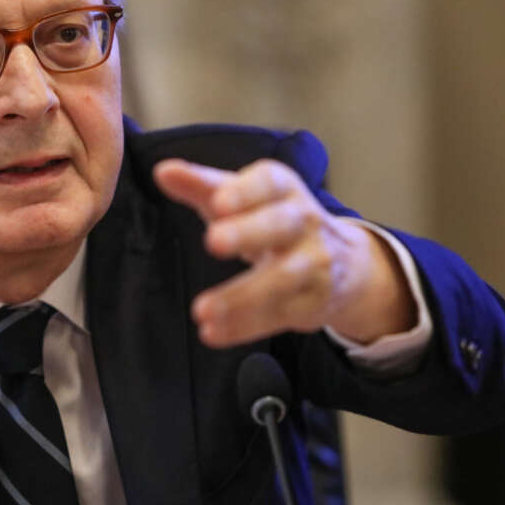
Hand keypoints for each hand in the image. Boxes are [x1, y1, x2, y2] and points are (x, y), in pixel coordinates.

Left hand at [152, 158, 414, 347]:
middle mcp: (303, 221)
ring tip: (201, 309)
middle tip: (213, 241)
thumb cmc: (274, 218)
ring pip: (281, 278)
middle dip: (248, 232)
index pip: (267, 183)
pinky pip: (278, 315)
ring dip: (240, 296)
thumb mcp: (241, 197)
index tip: (217, 202)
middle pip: (280, 224)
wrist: (341, 261)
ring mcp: (313, 262)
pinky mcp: (313, 301)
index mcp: (282, 189)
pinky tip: (213, 332)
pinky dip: (244, 326)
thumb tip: (163, 172)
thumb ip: (201, 185)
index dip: (244, 192)